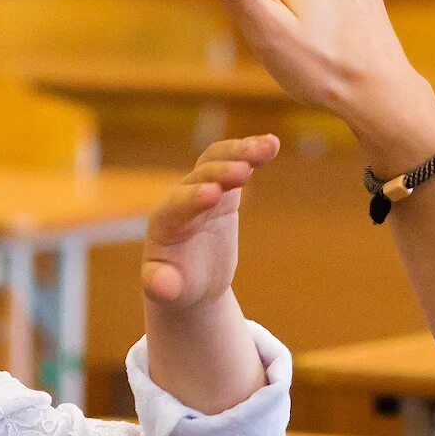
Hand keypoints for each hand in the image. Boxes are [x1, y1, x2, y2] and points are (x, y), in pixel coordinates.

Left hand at [140, 135, 279, 308]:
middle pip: (200, 176)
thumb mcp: (169, 291)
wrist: (190, 278)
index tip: (213, 193)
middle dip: (220, 173)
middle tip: (243, 171)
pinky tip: (273, 144)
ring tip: (268, 147)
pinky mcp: (224, 190)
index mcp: (166, 222)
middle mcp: (182, 199)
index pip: (178, 204)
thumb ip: (161, 287)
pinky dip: (252, 153)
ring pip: (218, 161)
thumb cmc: (176, 285)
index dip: (194, 197)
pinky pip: (235, 164)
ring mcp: (203, 190)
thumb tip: (164, 289)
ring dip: (240, 152)